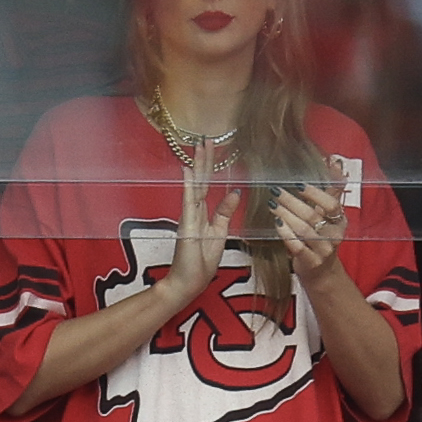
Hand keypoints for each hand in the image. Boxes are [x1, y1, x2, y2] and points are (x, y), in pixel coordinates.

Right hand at [161, 140, 241, 305]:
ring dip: (198, 166)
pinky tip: (188, 171)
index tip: (212, 148)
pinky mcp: (186, 226)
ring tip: (200, 147)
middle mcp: (194, 211)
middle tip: (206, 139)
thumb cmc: (201, 261)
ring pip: (195, 186)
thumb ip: (225, 212)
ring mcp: (189, 217)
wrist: (188, 282)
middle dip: (204, 159)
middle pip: (200, 180)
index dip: (210, 166)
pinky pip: (188, 202)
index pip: (207, 184)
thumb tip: (235, 192)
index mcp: (203, 213)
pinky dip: (189, 186)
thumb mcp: (219, 232)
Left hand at [270, 159, 350, 284]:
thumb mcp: (329, 214)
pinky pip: (297, 247)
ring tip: (272, 204)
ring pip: (303, 230)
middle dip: (291, 202)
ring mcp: (323, 250)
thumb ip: (332, 189)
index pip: (331, 205)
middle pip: (312, 216)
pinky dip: (285, 233)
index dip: (315, 194)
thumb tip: (336, 162)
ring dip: (285, 215)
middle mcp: (334, 235)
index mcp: (340, 221)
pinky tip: (277, 223)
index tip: (298, 183)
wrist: (321, 271)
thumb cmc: (322, 236)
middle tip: (275, 191)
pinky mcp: (311, 262)